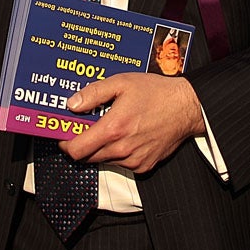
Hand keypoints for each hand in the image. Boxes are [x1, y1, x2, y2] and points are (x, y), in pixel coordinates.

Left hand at [59, 73, 205, 173]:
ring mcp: (134, 160)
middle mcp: (122, 149)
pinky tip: (124, 135)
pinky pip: (121, 163)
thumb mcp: (121, 83)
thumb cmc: (156, 93)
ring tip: (107, 128)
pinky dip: (116, 153)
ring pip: (103, 160)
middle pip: (87, 158)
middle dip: (81, 144)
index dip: (65, 144)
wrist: (186, 107)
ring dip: (99, 148)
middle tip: (83, 128)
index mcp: (113, 129)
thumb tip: (72, 104)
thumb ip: (93, 94)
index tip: (63, 134)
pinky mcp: (144, 165)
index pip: (77, 150)